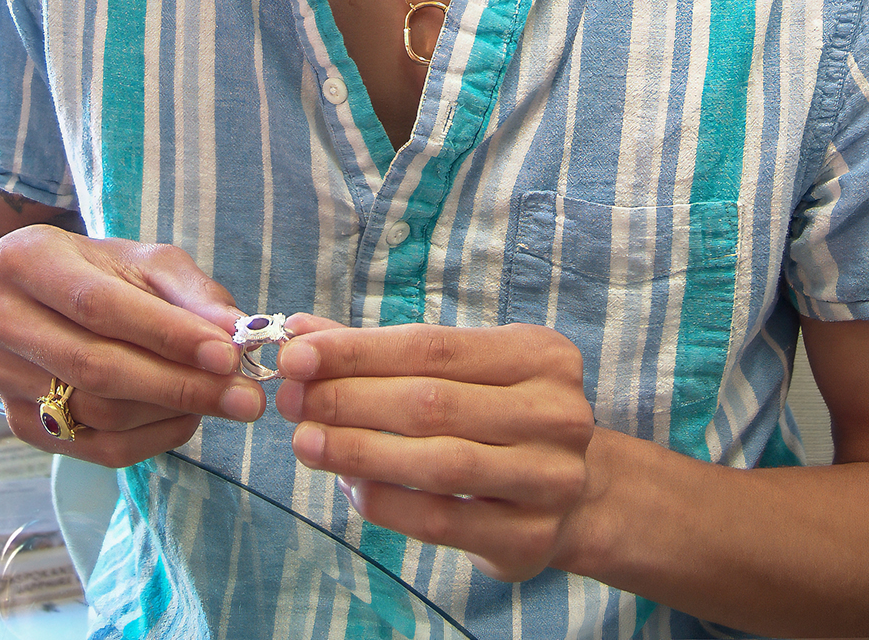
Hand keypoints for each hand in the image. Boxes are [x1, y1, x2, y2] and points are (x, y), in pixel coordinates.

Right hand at [0, 225, 265, 464]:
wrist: (32, 300)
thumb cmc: (98, 272)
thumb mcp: (145, 261)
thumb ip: (192, 294)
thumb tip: (236, 332)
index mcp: (25, 260)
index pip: (100, 306)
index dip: (167, 334)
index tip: (228, 355)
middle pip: (95, 367)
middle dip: (180, 384)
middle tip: (245, 396)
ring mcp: (1, 378)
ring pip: (98, 413)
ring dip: (172, 412)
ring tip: (224, 400)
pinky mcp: (19, 424)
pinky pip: (96, 448)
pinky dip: (154, 438)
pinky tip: (188, 417)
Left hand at [274, 317, 592, 581]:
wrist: (577, 493)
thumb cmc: (499, 413)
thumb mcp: (462, 369)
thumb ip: (384, 352)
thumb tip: (301, 329)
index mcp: (539, 355)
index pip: (432, 346)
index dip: (358, 351)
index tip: (297, 353)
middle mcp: (554, 414)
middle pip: (432, 403)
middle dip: (349, 399)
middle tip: (291, 399)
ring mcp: (549, 479)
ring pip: (438, 463)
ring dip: (360, 451)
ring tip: (306, 442)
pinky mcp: (529, 538)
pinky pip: (443, 520)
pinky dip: (390, 503)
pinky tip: (351, 488)